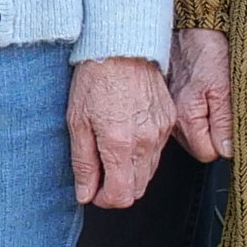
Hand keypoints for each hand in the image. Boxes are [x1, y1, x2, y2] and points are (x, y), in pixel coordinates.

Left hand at [68, 54, 172, 210]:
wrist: (122, 46)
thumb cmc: (95, 79)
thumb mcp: (77, 122)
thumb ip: (84, 162)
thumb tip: (85, 193)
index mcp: (120, 145)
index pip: (121, 196)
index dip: (104, 200)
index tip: (92, 191)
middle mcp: (146, 142)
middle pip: (138, 189)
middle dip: (117, 189)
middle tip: (98, 175)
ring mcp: (161, 131)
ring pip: (149, 172)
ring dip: (130, 173)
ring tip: (109, 152)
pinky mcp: (169, 120)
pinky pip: (157, 151)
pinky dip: (142, 154)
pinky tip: (126, 136)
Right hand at [167, 27, 232, 163]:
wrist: (190, 26)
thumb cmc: (207, 50)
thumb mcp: (225, 88)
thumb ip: (225, 123)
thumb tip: (228, 151)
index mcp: (186, 117)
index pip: (208, 154)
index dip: (223, 143)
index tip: (230, 126)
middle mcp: (172, 117)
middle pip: (198, 146)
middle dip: (213, 135)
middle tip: (222, 108)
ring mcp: (168, 109)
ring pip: (191, 134)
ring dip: (204, 123)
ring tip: (211, 99)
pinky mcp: (168, 100)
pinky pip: (184, 120)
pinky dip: (196, 112)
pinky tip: (201, 95)